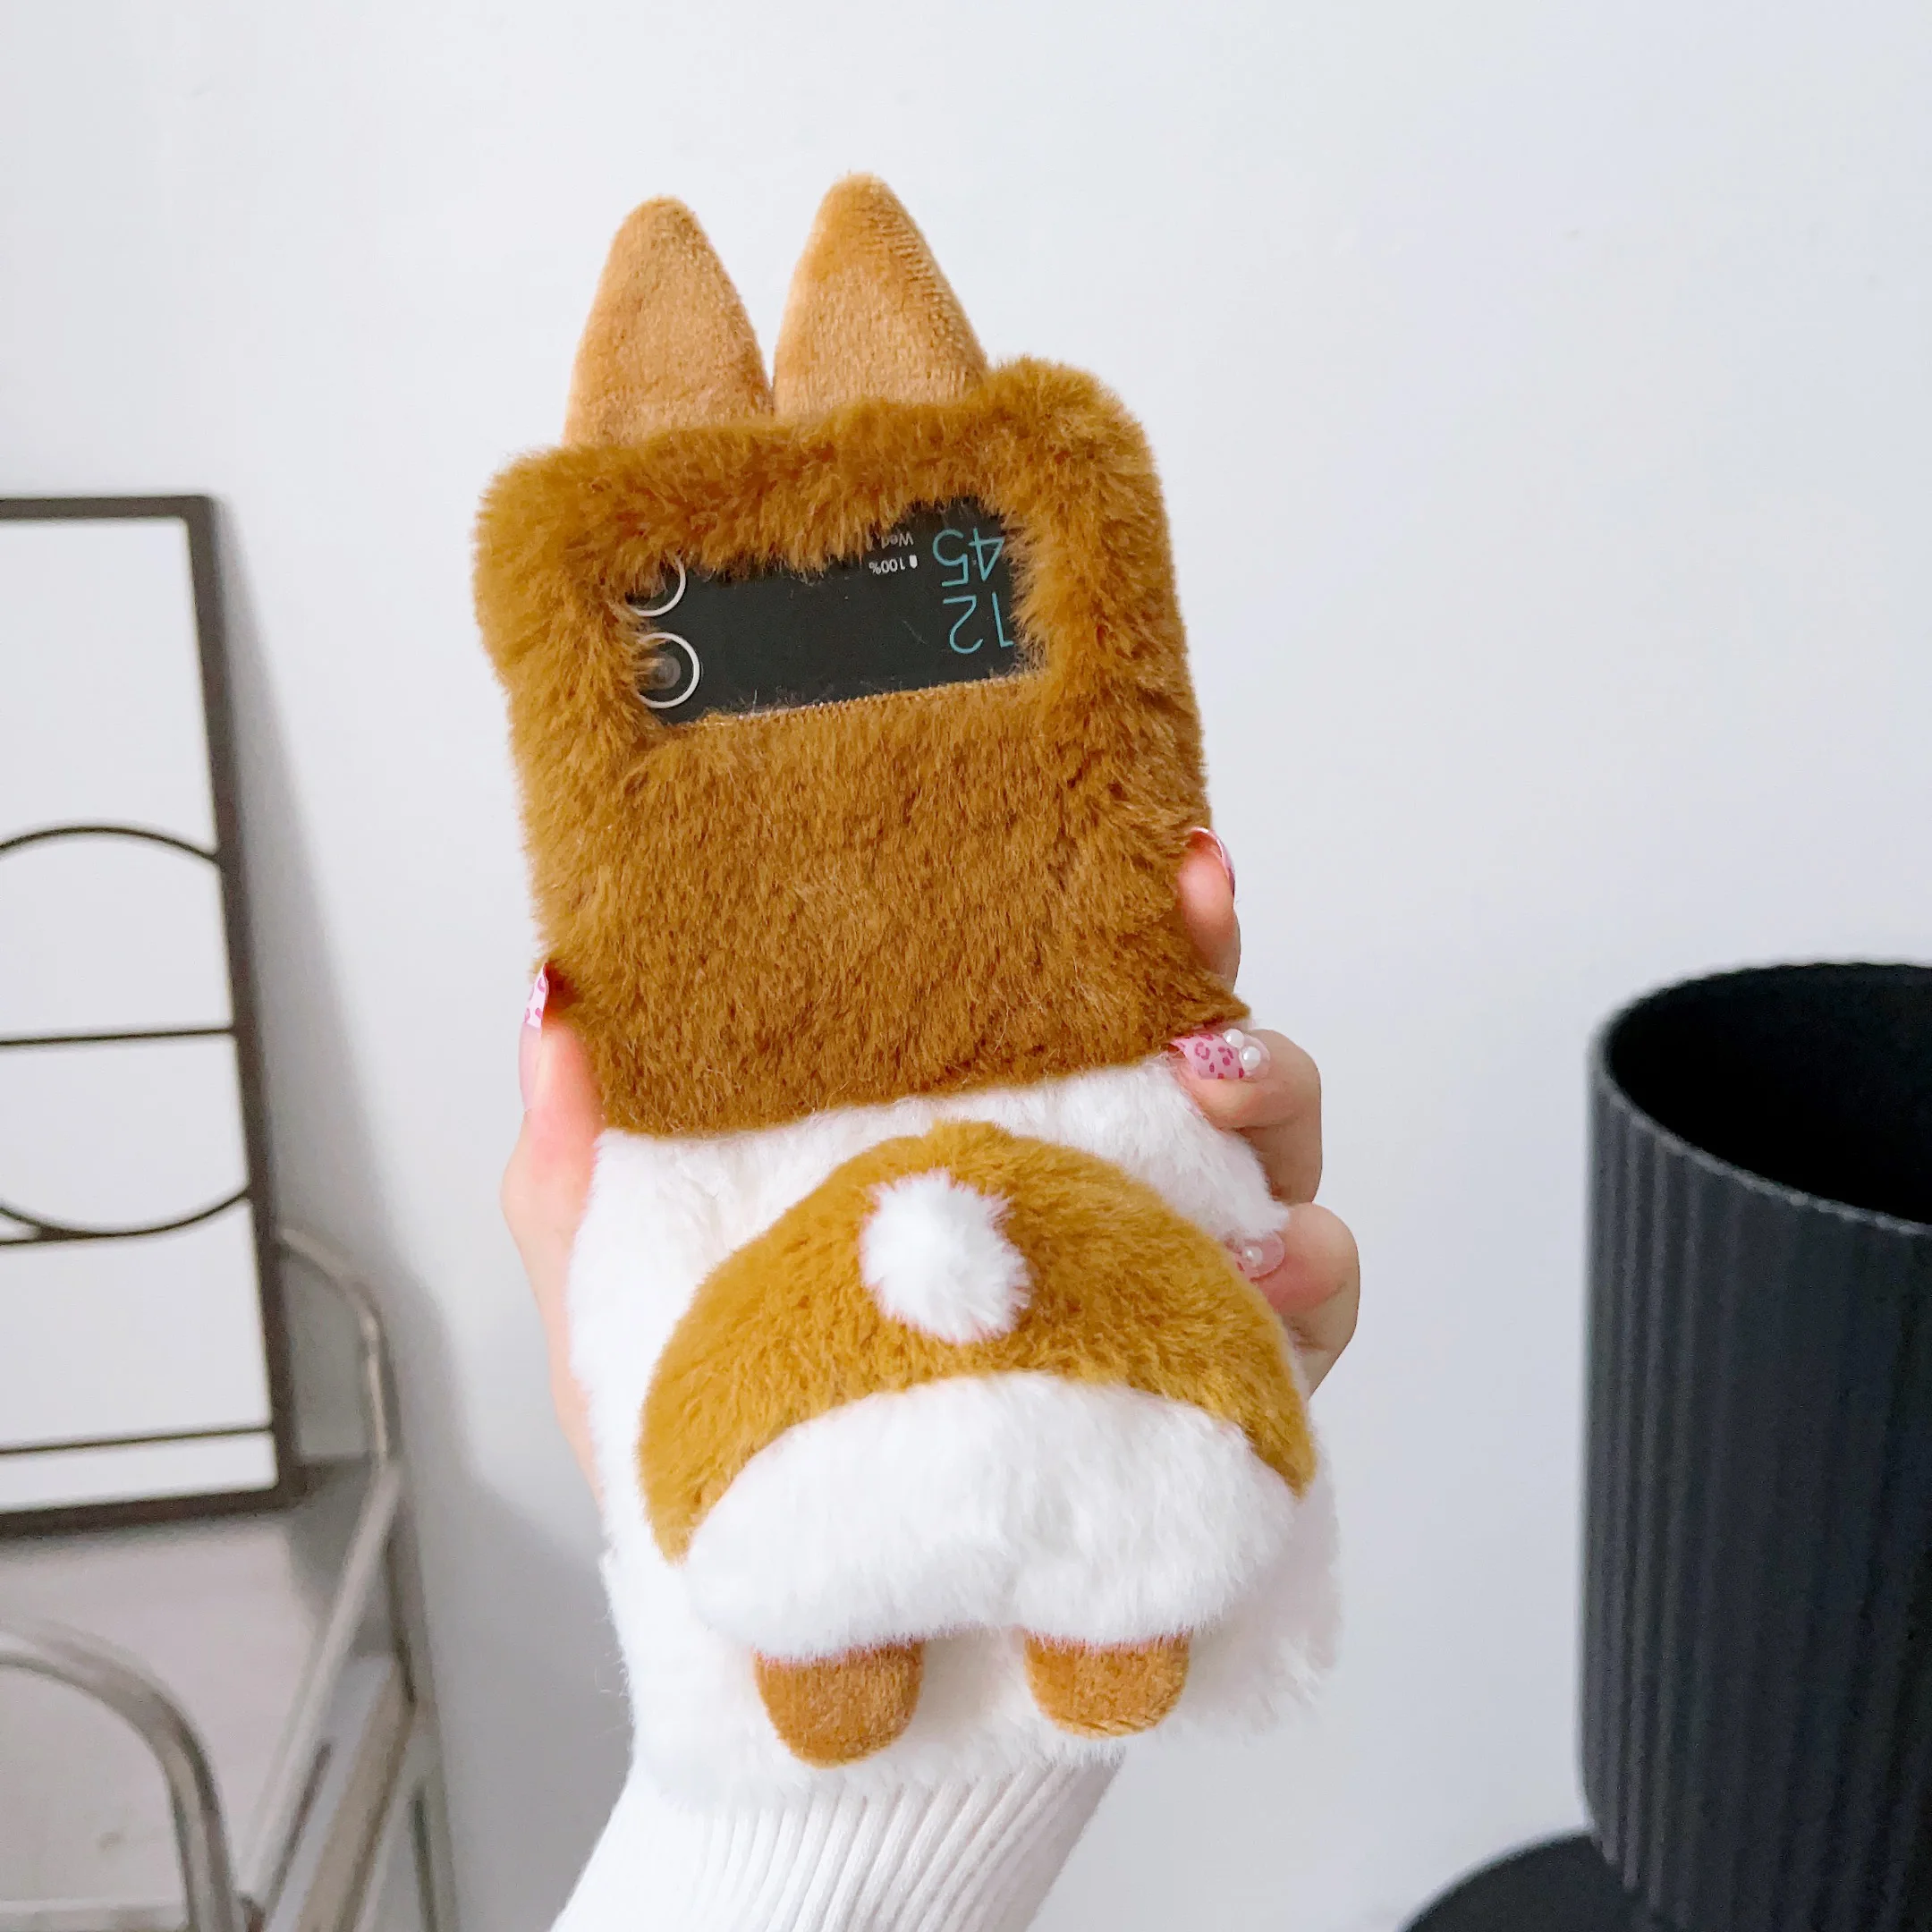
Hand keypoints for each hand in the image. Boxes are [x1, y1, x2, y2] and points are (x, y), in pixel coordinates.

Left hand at [505, 836, 1360, 1487]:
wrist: (815, 1700)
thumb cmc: (723, 1497)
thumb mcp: (618, 1320)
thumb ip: (581, 1170)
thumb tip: (554, 1004)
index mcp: (952, 1150)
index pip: (1048, 1008)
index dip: (1111, 920)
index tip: (1145, 859)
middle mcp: (1069, 1203)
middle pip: (1191, 1068)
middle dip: (1225, 1003)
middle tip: (1197, 996)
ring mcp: (1149, 1298)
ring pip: (1272, 1171)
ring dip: (1279, 1124)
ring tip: (1227, 1113)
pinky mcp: (1207, 1404)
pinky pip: (1304, 1328)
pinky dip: (1316, 1284)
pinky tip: (1269, 1276)